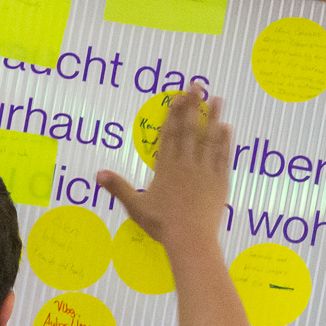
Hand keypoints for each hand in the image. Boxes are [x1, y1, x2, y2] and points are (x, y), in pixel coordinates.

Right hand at [97, 91, 231, 251]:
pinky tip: (227, 128)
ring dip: (213, 117)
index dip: (173, 113)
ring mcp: (205, 171)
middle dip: (193, 105)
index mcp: (166, 168)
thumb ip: (119, 188)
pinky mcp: (220, 182)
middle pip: (189, 129)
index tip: (178, 96)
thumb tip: (98, 174)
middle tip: (197, 85)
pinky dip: (225, 142)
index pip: (169, 134)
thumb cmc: (162, 225)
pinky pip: (223, 157)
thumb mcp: (136, 207)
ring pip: (209, 138)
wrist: (190, 239)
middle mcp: (186, 164)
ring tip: (218, 98)